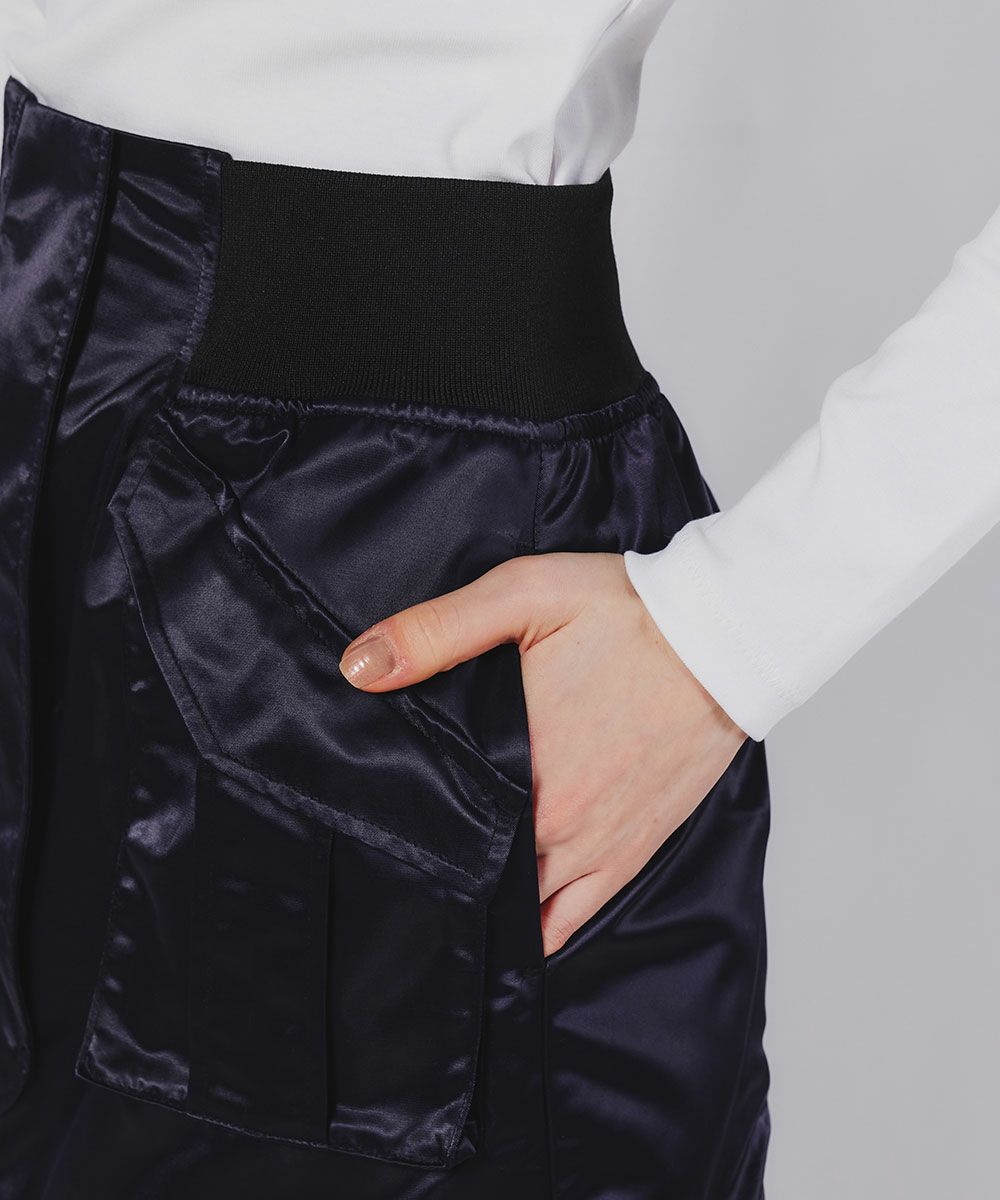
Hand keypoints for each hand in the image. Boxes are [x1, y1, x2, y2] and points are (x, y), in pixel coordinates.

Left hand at [338, 553, 747, 955]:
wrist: (727, 634)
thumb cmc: (626, 611)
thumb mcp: (523, 596)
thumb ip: (438, 632)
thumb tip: (360, 666)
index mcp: (522, 765)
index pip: (441, 823)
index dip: (406, 828)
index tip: (376, 830)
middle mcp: (557, 820)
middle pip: (477, 866)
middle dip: (442, 866)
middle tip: (401, 865)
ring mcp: (599, 842)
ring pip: (523, 902)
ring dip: (488, 900)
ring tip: (449, 899)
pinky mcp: (635, 847)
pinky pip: (576, 915)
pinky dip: (542, 929)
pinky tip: (514, 934)